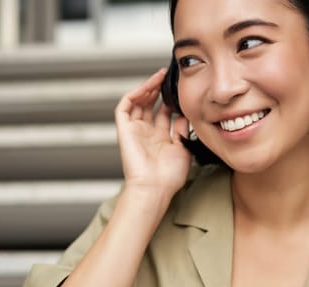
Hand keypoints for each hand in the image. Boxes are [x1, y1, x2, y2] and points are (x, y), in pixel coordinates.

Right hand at [114, 68, 191, 200]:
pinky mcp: (124, 129)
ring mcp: (134, 130)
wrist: (154, 187)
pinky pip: (125, 106)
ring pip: (137, 102)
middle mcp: (146, 133)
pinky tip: (147, 88)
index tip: (180, 88)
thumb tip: (184, 112)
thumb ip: (182, 129)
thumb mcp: (182, 147)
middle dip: (158, 89)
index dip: (170, 99)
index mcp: (159, 138)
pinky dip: (134, 94)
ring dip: (147, 88)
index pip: (163, 112)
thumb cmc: (169, 176)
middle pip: (149, 104)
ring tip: (159, 76)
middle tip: (168, 76)